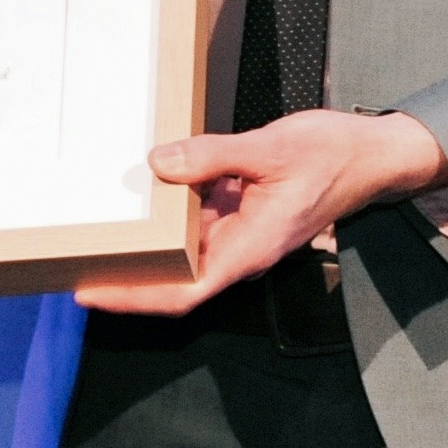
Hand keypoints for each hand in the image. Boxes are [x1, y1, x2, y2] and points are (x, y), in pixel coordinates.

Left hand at [74, 109, 447, 315]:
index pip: (183, 291)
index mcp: (250, 249)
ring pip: (184, 244)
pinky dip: (171, 203)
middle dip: (128, 272)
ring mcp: (242, 229)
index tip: (89, 291)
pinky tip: (145, 182)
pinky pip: (199, 213)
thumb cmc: (333, 156)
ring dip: (146, 238)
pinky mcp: (243, 208)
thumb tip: (160, 162)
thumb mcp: (271, 149)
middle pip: (175, 275)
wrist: (373, 152)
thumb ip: (213, 155)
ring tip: (97, 222)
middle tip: (75, 254)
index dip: (133, 298)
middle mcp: (242, 247)